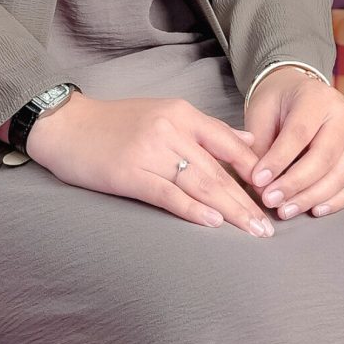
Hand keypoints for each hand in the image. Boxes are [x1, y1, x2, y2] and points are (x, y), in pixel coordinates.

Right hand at [23, 91, 275, 234]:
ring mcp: (150, 150)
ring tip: (252, 230)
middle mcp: (171, 129)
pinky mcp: (130, 172)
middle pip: (219, 170)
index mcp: (182, 113)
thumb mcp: (164, 114)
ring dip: (231, 210)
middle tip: (270, 225)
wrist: (66, 125)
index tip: (277, 193)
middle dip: (248, 200)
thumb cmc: (115, 123)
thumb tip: (249, 144)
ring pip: (200, 183)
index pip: (229, 143)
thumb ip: (206, 130)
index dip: (256, 171)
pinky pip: (168, 194)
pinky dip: (192, 209)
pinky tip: (213, 222)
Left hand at [241, 66, 343, 217]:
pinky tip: (313, 210)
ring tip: (286, 210)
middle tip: (271, 200)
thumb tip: (260, 186)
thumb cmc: (278, 102)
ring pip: (340, 175)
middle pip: (324, 157)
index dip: (278, 160)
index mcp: (318, 98)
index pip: (299, 134)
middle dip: (295, 184)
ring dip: (312, 197)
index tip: (258, 180)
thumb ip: (260, 147)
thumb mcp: (261, 114)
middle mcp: (343, 116)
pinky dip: (334, 201)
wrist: (299, 92)